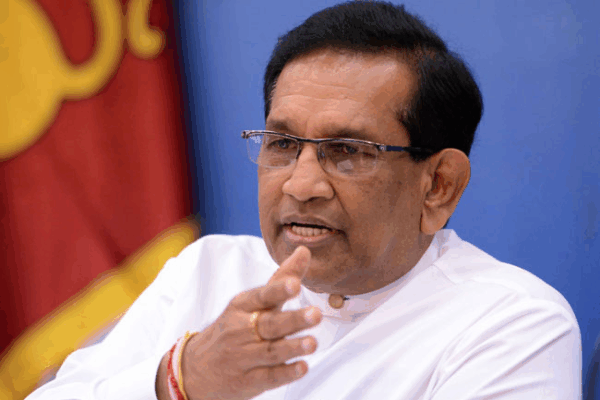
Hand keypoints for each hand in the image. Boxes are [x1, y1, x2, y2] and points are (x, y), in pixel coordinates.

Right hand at [159, 246, 321, 399]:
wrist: (196, 368)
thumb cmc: (233, 328)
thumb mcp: (251, 301)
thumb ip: (281, 278)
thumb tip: (304, 250)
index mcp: (243, 307)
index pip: (261, 296)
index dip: (278, 290)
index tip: (295, 284)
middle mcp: (242, 330)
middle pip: (270, 324)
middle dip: (293, 320)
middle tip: (315, 314)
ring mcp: (244, 357)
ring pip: (271, 351)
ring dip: (293, 347)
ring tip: (313, 343)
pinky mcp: (248, 380)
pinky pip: (268, 377)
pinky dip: (285, 373)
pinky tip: (302, 368)